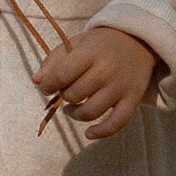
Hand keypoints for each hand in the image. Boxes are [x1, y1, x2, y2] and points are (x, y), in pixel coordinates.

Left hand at [33, 28, 159, 140]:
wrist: (139, 41)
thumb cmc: (101, 44)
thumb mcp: (77, 42)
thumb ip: (54, 59)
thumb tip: (36, 81)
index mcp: (91, 51)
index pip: (62, 74)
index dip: (48, 85)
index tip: (46, 87)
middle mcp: (107, 69)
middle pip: (75, 94)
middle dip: (64, 96)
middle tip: (65, 91)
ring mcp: (121, 86)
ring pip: (91, 111)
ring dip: (75, 114)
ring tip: (71, 109)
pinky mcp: (133, 99)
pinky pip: (117, 123)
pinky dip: (101, 132)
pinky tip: (89, 133)